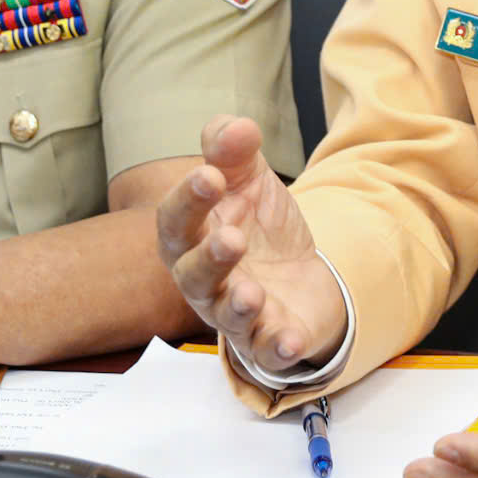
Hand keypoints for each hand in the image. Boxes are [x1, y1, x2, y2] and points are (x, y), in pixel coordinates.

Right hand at [155, 115, 345, 373]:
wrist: (300, 277)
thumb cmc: (258, 228)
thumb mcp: (248, 179)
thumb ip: (234, 150)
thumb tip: (237, 127)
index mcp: (192, 236)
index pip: (176, 220)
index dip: (188, 199)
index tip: (212, 175)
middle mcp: (205, 280)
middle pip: (193, 274)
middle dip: (209, 258)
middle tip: (231, 239)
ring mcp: (236, 315)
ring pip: (225, 316)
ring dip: (236, 305)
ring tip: (251, 293)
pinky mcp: (267, 341)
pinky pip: (266, 350)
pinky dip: (275, 346)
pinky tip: (287, 338)